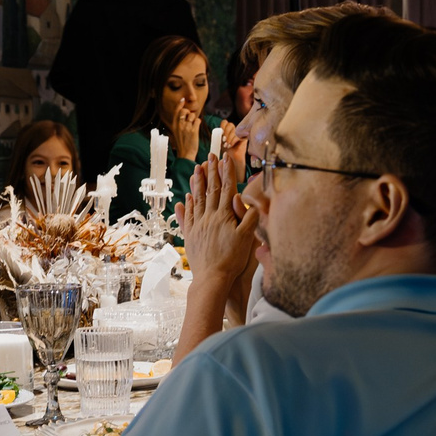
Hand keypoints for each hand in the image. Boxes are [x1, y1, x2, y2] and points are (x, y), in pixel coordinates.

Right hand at [169, 105, 201, 162]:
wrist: (185, 154)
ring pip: (192, 115)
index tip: (183, 100)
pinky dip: (198, 123)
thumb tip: (185, 113)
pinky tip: (196, 128)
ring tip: (193, 126)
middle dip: (189, 113)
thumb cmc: (182, 143)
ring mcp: (186, 128)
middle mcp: (179, 125)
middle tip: (190, 119)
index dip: (180, 104)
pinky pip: (198, 120)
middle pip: (185, 111)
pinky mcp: (193, 131)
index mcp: (174, 125)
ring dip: (194, 119)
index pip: (176, 111)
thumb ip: (179, 123)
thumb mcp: (177, 132)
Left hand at [176, 152, 258, 294]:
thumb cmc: (232, 260)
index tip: (225, 158)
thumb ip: (248, 218)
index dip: (227, 173)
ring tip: (196, 169)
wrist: (213, 278)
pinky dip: (188, 204)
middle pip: (211, 190)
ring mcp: (198, 225)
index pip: (227, 189)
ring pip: (197, 199)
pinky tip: (187, 197)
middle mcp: (209, 217)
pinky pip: (188, 216)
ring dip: (197, 183)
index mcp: (224, 216)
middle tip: (210, 157)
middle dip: (211, 172)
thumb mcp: (247, 239)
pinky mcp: (191, 235)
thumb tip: (247, 200)